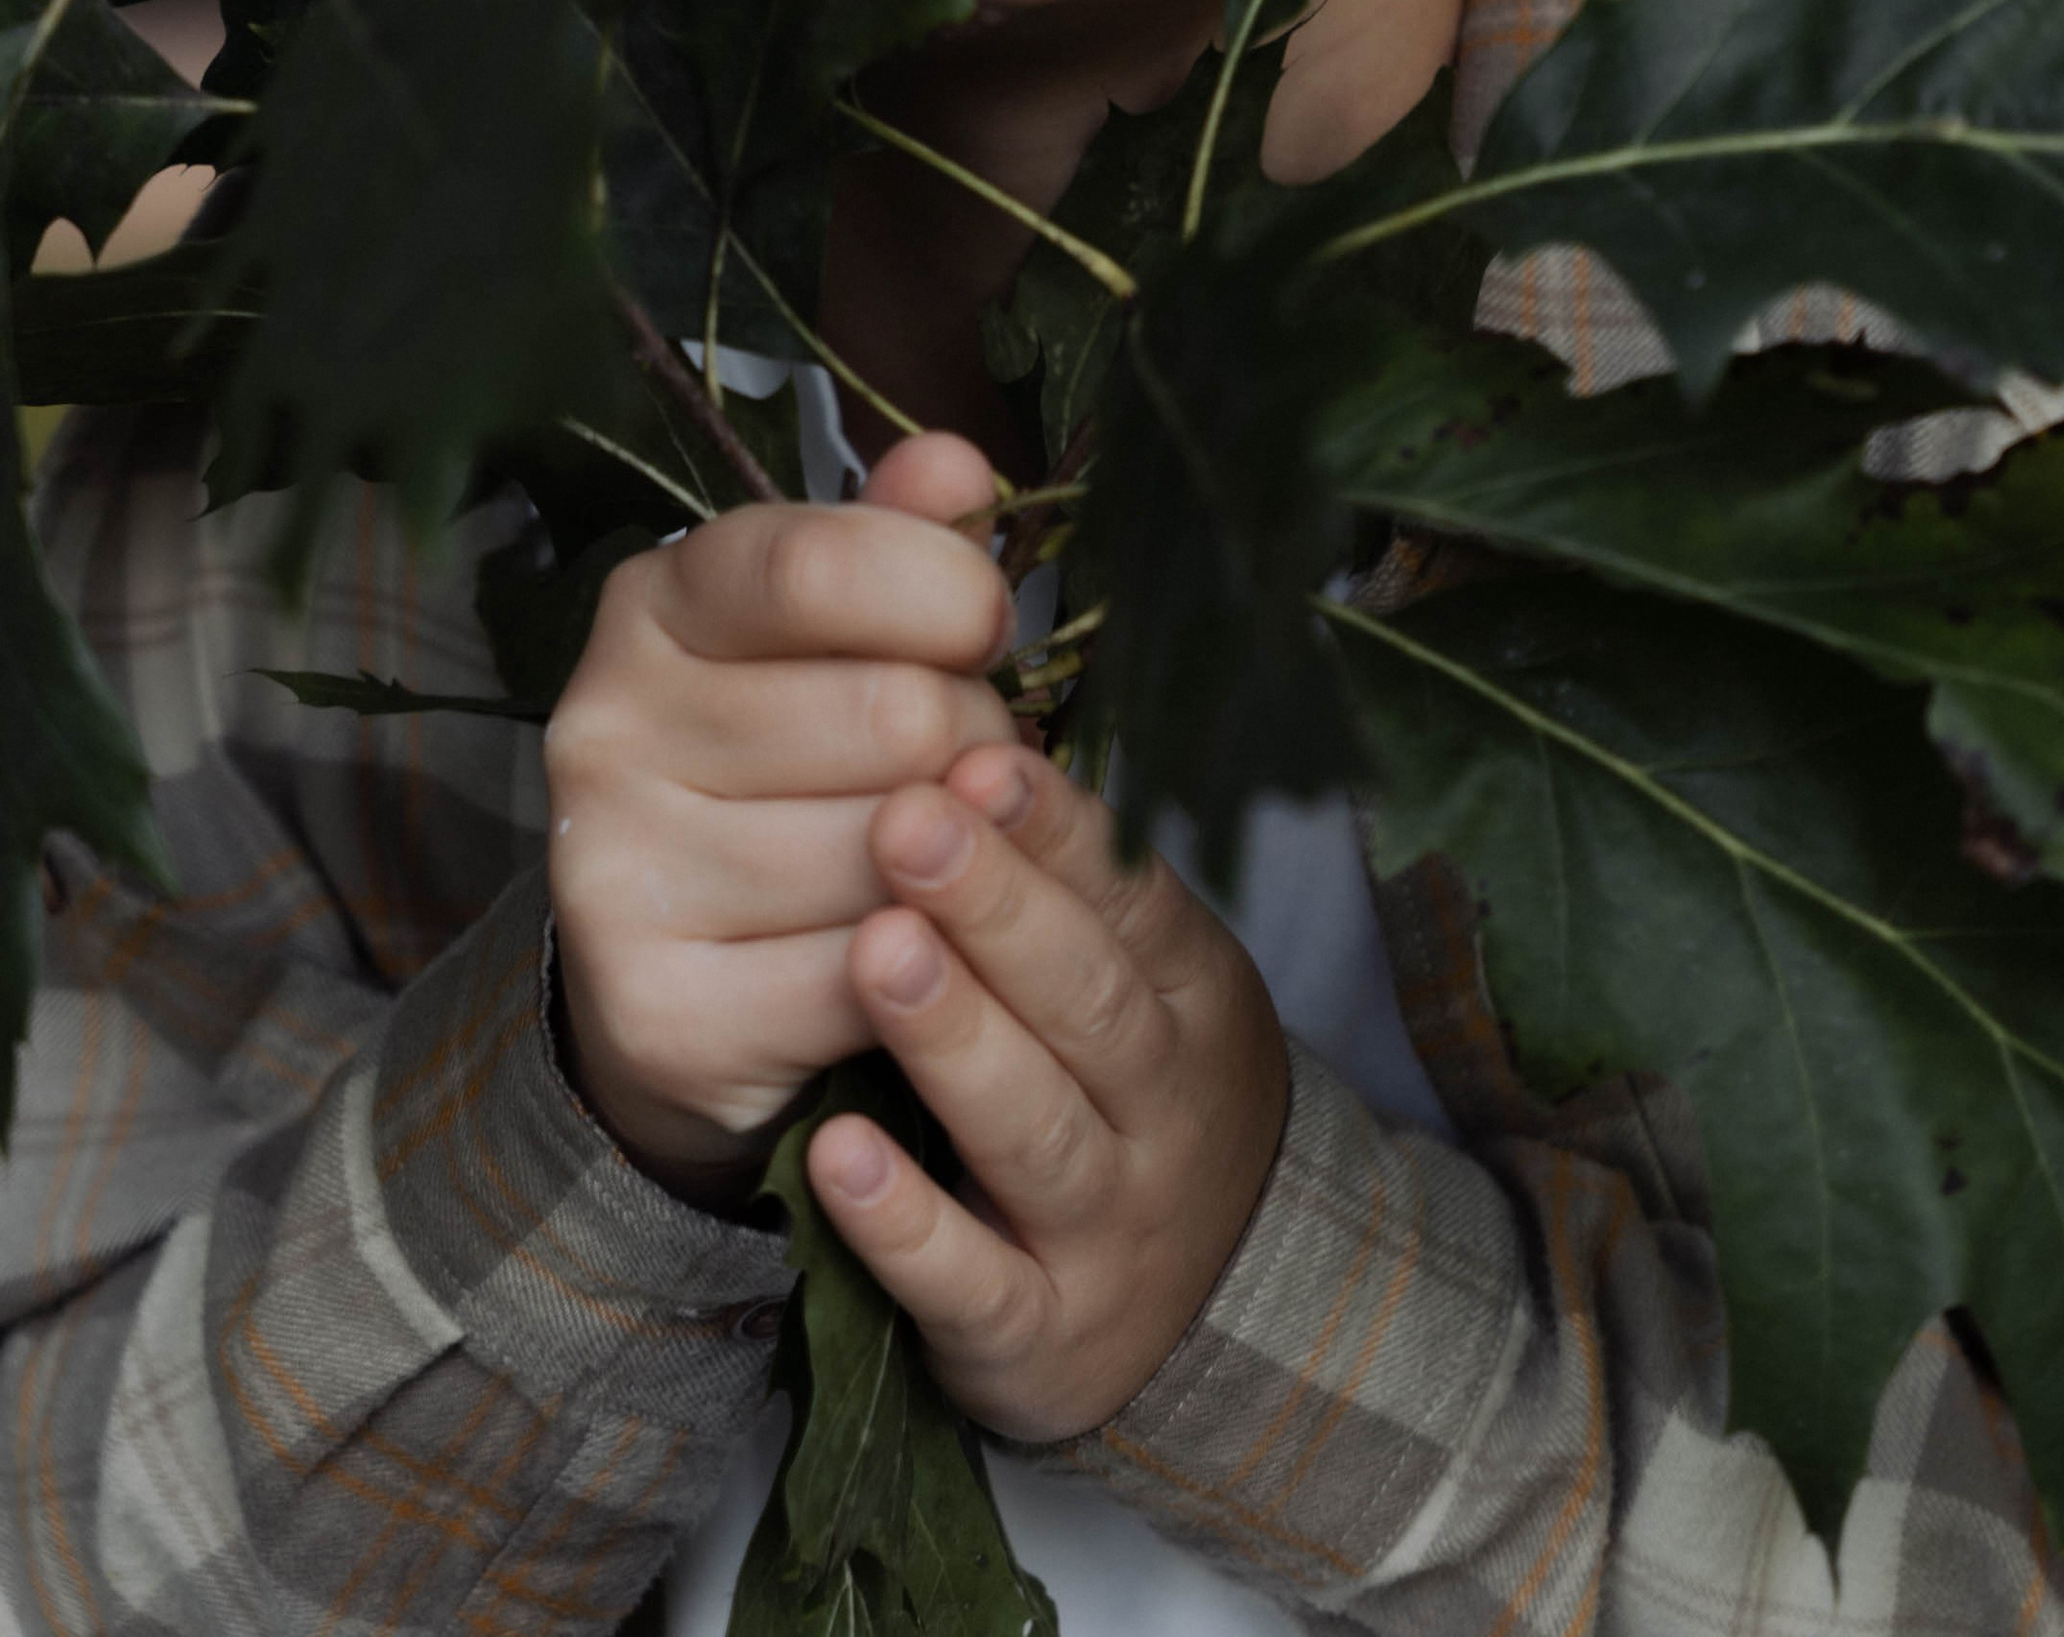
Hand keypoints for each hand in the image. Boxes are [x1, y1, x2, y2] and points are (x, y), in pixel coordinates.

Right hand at [546, 431, 1015, 1197]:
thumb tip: (958, 467)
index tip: (988, 627)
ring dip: (958, 859)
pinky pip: (873, 976)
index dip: (948, 591)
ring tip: (927, 851)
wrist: (688, 974)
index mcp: (653, 602)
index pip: (821, 564)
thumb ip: (898, 538)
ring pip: (895, 850)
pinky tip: (902, 944)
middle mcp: (605, 726)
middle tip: (961, 764)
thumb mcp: (836, 628)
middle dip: (975, 740)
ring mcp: (614, 874)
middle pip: (895, 713)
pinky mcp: (657, 1011)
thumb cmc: (795, 760)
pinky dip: (925, 966)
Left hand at [806, 744, 1289, 1442]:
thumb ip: (1073, 878)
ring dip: (954, 1040)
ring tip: (877, 950)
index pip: (1131, 903)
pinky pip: (970, 1284)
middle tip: (906, 821)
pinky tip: (835, 1152)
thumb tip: (970, 726)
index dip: (1057, 832)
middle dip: (996, 910)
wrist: (1226, 1301)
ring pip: (1032, 1130)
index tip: (979, 754)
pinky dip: (905, 1226)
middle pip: (1085, 1003)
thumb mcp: (1149, 975)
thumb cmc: (1142, 1083)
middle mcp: (1163, 1110)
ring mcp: (1106, 1228)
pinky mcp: (1037, 1338)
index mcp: (1195, 998)